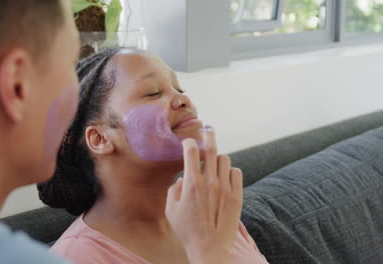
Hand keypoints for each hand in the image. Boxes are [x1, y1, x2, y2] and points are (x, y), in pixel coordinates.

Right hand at [165, 128, 243, 263]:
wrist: (210, 248)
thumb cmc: (187, 231)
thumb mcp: (171, 210)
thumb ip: (174, 190)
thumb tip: (182, 179)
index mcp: (191, 183)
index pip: (190, 150)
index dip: (188, 142)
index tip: (187, 142)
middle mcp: (209, 182)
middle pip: (211, 148)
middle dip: (208, 135)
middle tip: (207, 130)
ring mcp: (225, 188)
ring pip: (225, 159)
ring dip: (218, 159)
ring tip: (214, 166)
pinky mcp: (237, 196)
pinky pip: (237, 172)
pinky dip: (230, 172)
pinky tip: (225, 179)